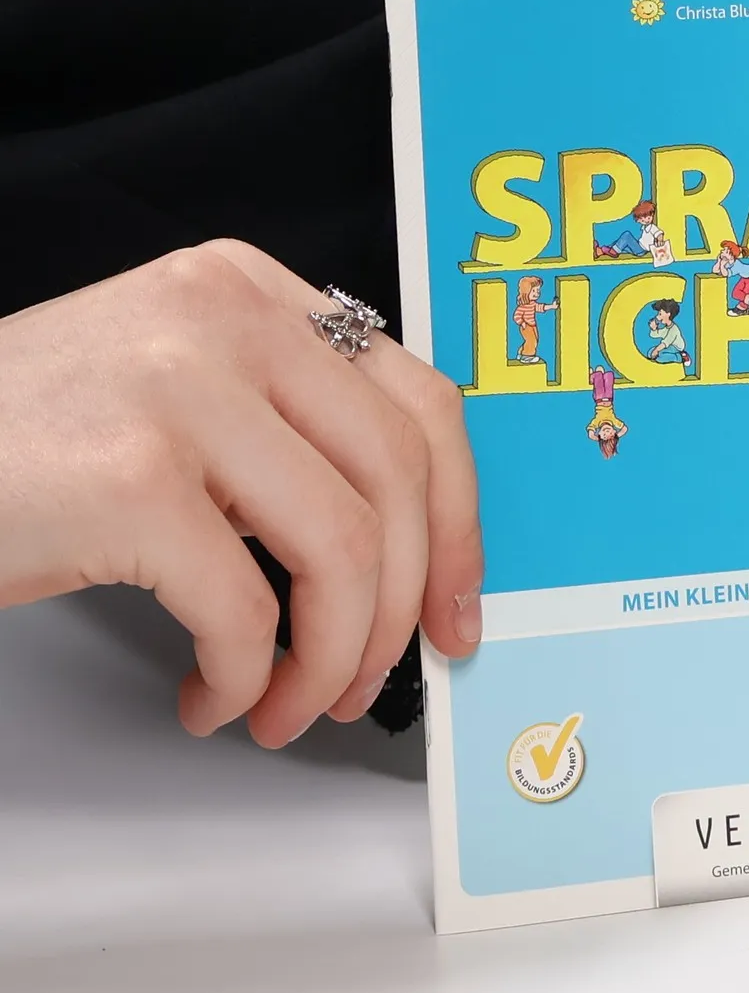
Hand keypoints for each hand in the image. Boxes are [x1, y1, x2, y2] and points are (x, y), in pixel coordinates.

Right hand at [0, 240, 483, 745]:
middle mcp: (227, 318)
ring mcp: (179, 392)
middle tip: (373, 678)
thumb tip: (404, 543)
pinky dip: (244, 676)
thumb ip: (280, 425)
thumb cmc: (19, 445)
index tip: (458, 602)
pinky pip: (245, 608)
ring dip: (332, 656)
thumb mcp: (172, 390)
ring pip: (344, 547)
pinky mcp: (129, 481)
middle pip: (401, 477)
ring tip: (288, 702)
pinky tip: (212, 694)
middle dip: (404, 605)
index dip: (461, 518)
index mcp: (249, 289)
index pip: (420, 399)